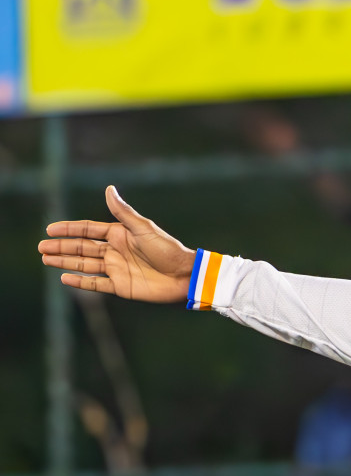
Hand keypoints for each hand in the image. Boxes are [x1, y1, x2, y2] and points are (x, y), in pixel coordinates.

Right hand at [38, 186, 195, 302]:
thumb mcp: (143, 228)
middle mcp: (115, 251)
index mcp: (120, 235)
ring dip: (65, 261)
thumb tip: (108, 189)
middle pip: (82, 248)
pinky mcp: (121, 286)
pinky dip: (79, 282)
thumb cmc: (168, 249)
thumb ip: (123, 212)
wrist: (184, 275)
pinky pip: (95, 283)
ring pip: (84, 264)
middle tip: (40, 247)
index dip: (69, 229)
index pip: (88, 230)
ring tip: (45, 259)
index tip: (50, 229)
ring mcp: (116, 269)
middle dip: (61, 246)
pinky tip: (64, 278)